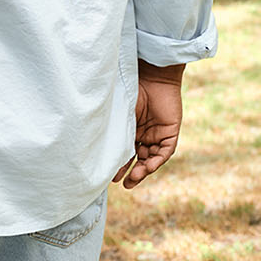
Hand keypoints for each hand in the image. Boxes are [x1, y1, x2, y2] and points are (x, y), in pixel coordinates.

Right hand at [113, 62, 184, 188]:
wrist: (152, 77)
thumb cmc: (130, 89)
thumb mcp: (118, 113)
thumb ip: (112, 127)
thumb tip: (90, 142)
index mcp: (130, 130)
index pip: (125, 152)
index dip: (119, 165)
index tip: (109, 177)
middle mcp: (143, 134)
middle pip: (138, 159)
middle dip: (131, 173)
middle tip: (123, 184)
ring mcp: (157, 134)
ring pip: (151, 158)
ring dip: (143, 170)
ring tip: (133, 179)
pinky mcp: (170, 132)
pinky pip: (165, 151)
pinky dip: (157, 160)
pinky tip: (147, 167)